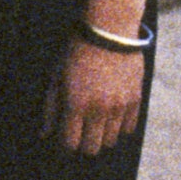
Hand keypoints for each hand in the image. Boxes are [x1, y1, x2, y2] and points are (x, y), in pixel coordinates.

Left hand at [42, 36, 145, 155]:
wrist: (109, 31)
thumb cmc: (76, 51)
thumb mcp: (56, 76)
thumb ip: (51, 107)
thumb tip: (44, 134)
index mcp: (76, 104)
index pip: (70, 143)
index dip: (64, 147)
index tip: (62, 143)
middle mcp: (99, 110)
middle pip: (92, 148)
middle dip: (82, 145)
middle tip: (78, 135)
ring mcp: (120, 107)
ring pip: (111, 141)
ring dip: (100, 137)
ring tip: (93, 124)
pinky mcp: (135, 101)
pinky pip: (128, 128)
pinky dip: (118, 128)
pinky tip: (109, 117)